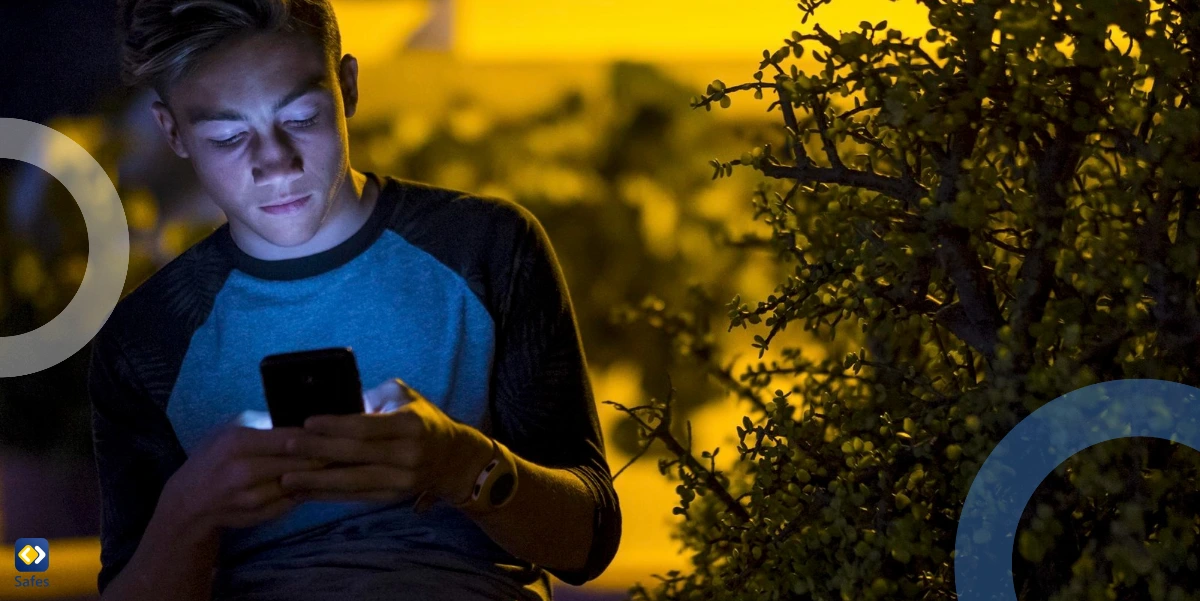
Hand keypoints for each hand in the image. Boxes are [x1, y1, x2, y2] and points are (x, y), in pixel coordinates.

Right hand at [161, 422, 329, 533]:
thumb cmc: (214, 456)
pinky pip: (294, 501)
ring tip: (339, 463)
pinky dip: (306, 491)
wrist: (190, 501)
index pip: (290, 438)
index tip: (337, 431)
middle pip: (300, 463)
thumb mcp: (231, 429)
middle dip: (325, 456)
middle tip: (348, 448)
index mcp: (239, 443)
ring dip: (320, 475)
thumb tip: (301, 419)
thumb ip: (264, 423)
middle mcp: (245, 472)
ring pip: (300, 483)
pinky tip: (318, 482)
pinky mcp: (260, 516)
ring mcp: (253, 498)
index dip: (316, 436)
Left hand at [280, 378, 493, 504]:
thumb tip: (334, 401)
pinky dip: (329, 495)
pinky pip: (357, 497)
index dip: (336, 426)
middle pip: (357, 455)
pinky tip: (306, 492)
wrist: (453, 458)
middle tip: (287, 447)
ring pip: (354, 482)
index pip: (367, 426)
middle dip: (318, 452)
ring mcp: (402, 480)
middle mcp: (408, 455)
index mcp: (411, 425)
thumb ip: (372, 397)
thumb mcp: (404, 397)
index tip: (307, 422)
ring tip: (287, 479)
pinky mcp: (393, 497)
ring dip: (318, 481)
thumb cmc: (422, 420)